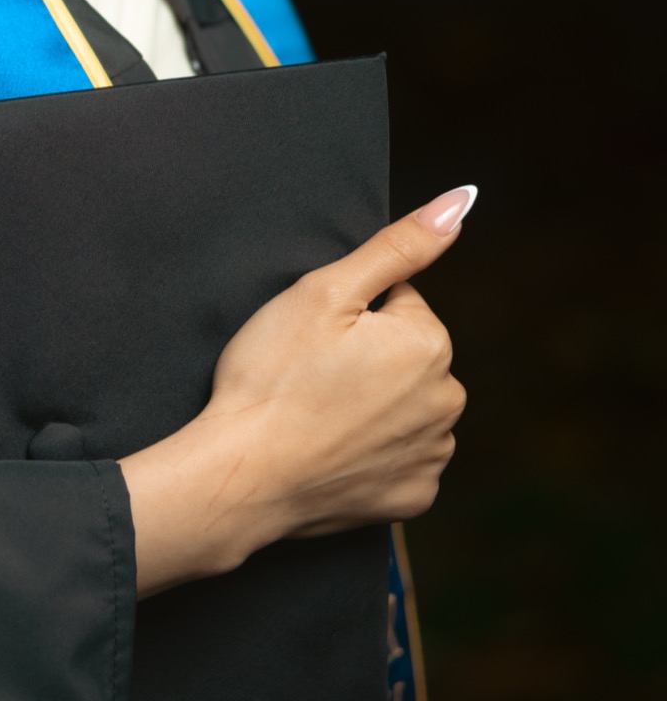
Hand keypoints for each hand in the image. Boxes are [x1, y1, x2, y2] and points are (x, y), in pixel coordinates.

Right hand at [119, 188, 471, 595]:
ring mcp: (432, 455)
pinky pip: (399, 461)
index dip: (350, 316)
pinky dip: (371, 456)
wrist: (241, 475)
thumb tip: (460, 202)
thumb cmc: (272, 376)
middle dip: (367, 359)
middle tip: (310, 377)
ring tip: (316, 416)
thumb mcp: (326, 291)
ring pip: (404, 408)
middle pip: (406, 357)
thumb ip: (399, 246)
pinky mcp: (413, 498)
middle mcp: (447, 401)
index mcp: (430, 343)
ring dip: (370, 407)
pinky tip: (331, 453)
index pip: (398, 303)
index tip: (315, 341)